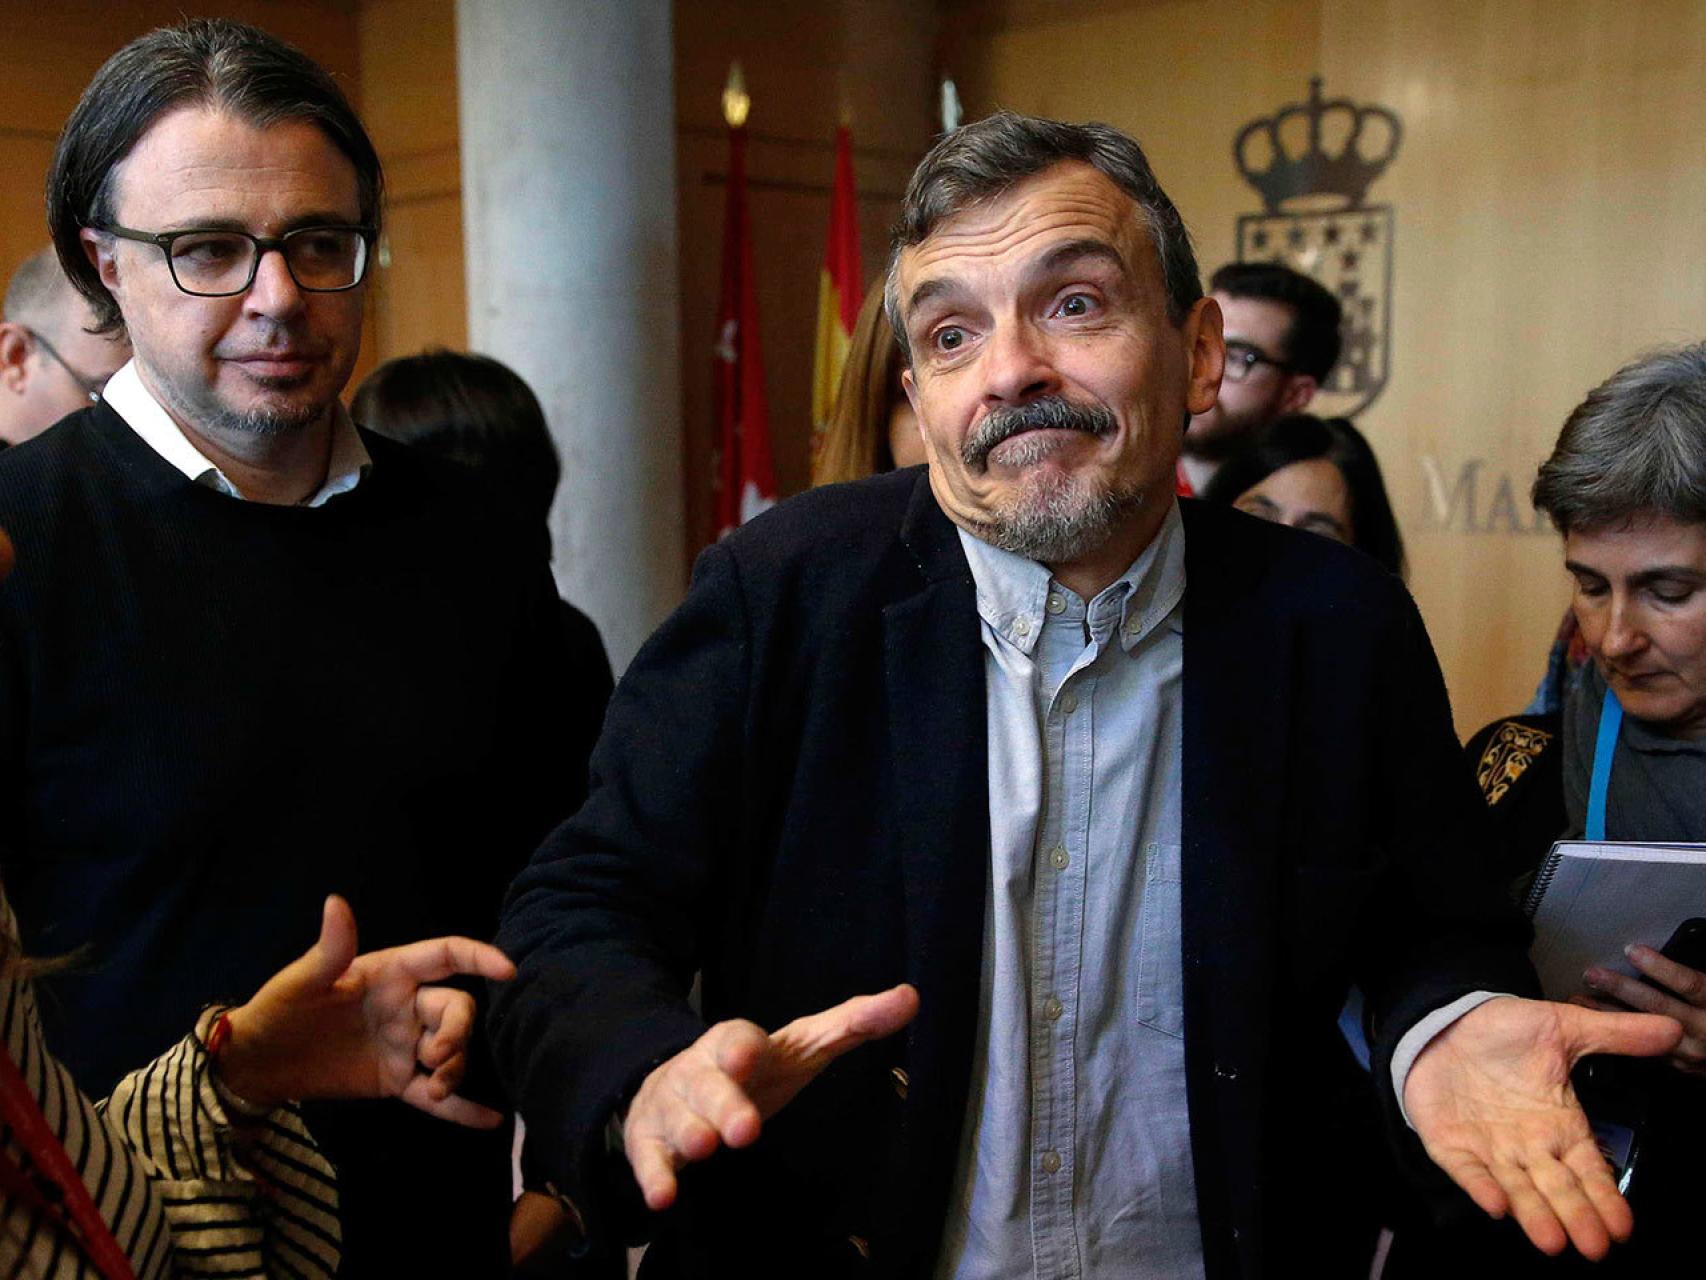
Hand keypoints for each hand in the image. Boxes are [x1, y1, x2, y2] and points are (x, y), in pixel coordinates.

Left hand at [216, 895, 516, 1127]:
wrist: (258, 1063)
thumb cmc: (279, 1009)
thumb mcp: (302, 981)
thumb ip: (330, 949)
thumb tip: (336, 902)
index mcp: (391, 973)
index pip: (446, 956)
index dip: (479, 957)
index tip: (507, 970)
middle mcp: (407, 1006)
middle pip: (458, 1009)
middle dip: (459, 1032)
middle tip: (434, 1058)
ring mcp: (404, 1045)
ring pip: (452, 1051)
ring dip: (456, 1068)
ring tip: (436, 1088)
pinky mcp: (396, 1081)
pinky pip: (437, 1096)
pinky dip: (463, 1108)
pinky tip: (491, 1120)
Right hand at [623, 984, 919, 1210]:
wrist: (674, 1085)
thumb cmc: (754, 1069)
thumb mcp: (803, 1046)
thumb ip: (854, 1024)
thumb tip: (912, 996)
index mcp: (737, 1044)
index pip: (738, 1038)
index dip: (742, 1048)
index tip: (749, 1056)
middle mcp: (700, 1071)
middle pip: (709, 1083)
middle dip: (724, 1103)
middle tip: (744, 1130)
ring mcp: (672, 1106)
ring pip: (677, 1117)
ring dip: (690, 1131)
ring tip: (705, 1147)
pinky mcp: (650, 1141)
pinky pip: (649, 1158)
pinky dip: (656, 1175)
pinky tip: (664, 1197)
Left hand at [1403, 996, 1679, 1258]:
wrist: (1443, 1019)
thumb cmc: (1504, 1032)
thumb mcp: (1562, 1027)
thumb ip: (1614, 1034)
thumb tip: (1672, 1029)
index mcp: (1560, 1125)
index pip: (1589, 1170)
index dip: (1605, 1197)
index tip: (1622, 1228)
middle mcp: (1528, 1146)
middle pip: (1557, 1188)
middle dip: (1575, 1217)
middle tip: (1593, 1247)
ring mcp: (1488, 1149)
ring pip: (1516, 1188)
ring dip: (1532, 1214)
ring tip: (1552, 1241)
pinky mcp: (1449, 1144)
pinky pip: (1466, 1171)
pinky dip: (1479, 1187)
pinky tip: (1495, 1205)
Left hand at [1583, 947, 1705, 1073]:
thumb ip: (1692, 978)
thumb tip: (1663, 948)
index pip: (1688, 984)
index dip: (1660, 967)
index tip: (1631, 950)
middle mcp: (1703, 1028)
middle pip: (1659, 1006)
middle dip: (1622, 988)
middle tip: (1593, 974)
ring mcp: (1690, 1050)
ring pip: (1644, 1030)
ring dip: (1609, 1012)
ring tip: (1580, 997)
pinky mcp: (1677, 1064)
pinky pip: (1642, 1047)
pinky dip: (1616, 1033)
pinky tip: (1593, 1021)